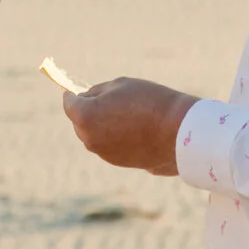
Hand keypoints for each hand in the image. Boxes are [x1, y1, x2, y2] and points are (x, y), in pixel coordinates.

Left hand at [61, 77, 198, 175]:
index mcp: (85, 116)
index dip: (75, 95)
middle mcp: (89, 138)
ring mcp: (104, 153)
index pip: (69, 104)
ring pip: (95, 135)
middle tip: (110, 101)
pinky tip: (135, 129)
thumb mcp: (119, 85)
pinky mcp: (118, 162)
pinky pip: (109, 146)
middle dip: (89, 111)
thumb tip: (86, 99)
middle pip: (80, 121)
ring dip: (102, 125)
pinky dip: (115, 137)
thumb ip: (97, 93)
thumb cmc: (149, 101)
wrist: (178, 131)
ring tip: (127, 114)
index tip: (80, 91)